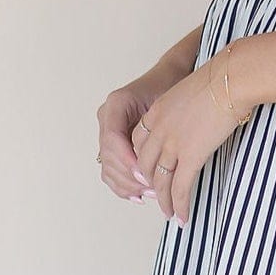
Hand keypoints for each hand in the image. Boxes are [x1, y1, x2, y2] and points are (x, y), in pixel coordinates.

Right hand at [96, 69, 176, 204]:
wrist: (168, 79)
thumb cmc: (169, 87)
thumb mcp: (165, 102)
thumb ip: (154, 129)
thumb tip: (151, 162)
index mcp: (115, 105)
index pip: (112, 138)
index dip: (126, 160)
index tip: (144, 174)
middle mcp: (106, 119)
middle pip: (108, 156)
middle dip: (129, 176)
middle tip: (152, 188)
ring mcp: (107, 133)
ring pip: (108, 167)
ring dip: (128, 185)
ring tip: (151, 194)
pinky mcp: (114, 146)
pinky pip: (111, 171)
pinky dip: (124, 186)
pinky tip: (139, 195)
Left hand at [124, 52, 251, 227]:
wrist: (229, 80)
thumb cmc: (220, 79)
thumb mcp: (191, 91)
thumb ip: (186, 106)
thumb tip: (198, 112)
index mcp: (156, 112)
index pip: (139, 144)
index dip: (143, 161)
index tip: (151, 172)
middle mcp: (158, 130)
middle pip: (145, 165)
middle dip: (150, 185)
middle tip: (158, 197)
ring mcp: (172, 145)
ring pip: (160, 181)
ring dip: (164, 201)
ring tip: (169, 214)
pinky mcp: (190, 156)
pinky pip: (180, 188)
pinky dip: (179, 205)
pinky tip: (182, 217)